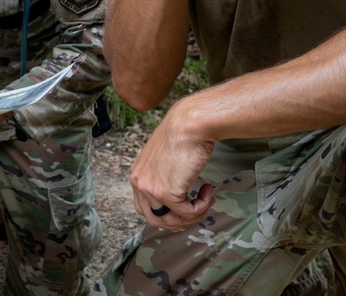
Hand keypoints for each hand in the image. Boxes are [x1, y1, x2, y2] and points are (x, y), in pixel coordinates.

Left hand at [128, 99, 215, 231]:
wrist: (188, 125)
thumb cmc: (181, 136)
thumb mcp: (164, 159)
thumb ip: (163, 176)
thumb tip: (175, 196)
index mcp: (137, 176)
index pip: (145, 208)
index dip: (166, 214)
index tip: (185, 208)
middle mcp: (139, 184)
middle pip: (155, 219)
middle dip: (179, 221)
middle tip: (197, 210)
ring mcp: (151, 190)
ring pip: (172, 221)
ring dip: (194, 215)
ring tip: (206, 198)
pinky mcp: (167, 193)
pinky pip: (187, 213)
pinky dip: (202, 207)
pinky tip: (208, 191)